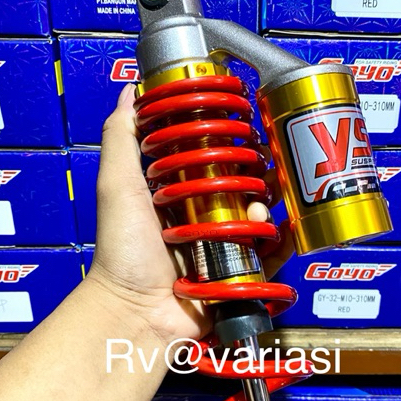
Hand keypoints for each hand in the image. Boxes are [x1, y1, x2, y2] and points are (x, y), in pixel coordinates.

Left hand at [84, 83, 293, 344]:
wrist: (138, 311)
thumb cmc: (122, 251)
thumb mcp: (117, 184)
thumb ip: (122, 138)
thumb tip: (132, 90)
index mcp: (179, 192)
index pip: (214, 157)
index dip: (231, 141)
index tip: (244, 126)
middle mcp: (205, 215)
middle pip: (244, 183)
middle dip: (257, 173)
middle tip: (260, 169)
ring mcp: (225, 244)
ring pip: (262, 214)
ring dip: (267, 205)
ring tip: (256, 208)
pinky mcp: (242, 270)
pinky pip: (273, 251)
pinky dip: (283, 239)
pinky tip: (279, 227)